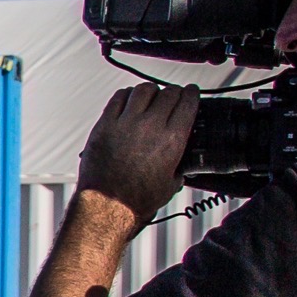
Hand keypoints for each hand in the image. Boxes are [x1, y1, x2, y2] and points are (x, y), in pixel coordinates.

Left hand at [76, 83, 199, 224]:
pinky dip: (126, 95)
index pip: (187, 102)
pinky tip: (128, 100)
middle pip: (168, 93)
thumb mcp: (171, 183)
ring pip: (143, 90)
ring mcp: (126, 123)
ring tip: (151, 96)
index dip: (191, 94)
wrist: (107, 206)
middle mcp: (150, 127)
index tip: (190, 92)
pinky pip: (118, 98)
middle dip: (173, 92)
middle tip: (172, 96)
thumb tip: (181, 161)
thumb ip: (179, 165)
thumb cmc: (137, 200)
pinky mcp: (104, 125)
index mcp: (172, 139)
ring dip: (150, 91)